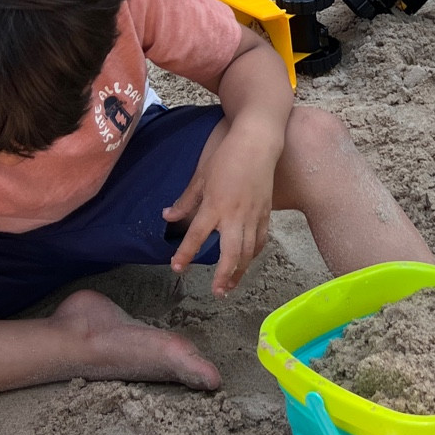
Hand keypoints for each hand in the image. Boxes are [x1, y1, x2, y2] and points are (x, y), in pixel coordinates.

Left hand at [164, 121, 279, 295]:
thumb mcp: (201, 177)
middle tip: (217, 292)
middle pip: (231, 254)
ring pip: (249, 252)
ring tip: (231, 285)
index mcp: (215, 206)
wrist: (258, 142)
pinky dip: (254, 254)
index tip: (177, 268)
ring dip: (240, 271)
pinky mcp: (266, 213)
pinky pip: (261, 240)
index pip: (197, 236)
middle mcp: (235, 216)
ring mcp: (254, 216)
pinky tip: (247, 261)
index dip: (185, 254)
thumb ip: (186, 200)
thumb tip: (168, 216)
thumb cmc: (227, 156)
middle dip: (224, 276)